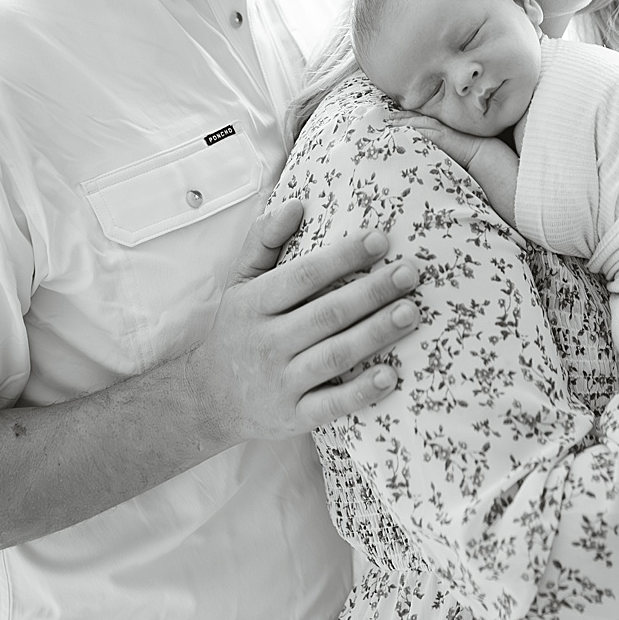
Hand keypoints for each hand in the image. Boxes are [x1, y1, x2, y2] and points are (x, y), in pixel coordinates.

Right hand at [185, 197, 420, 443]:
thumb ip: (264, 240)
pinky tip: (392, 376)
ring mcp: (281, 381)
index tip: (380, 239)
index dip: (343, 257)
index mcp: (256, 304)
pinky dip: (361, 392)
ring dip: (375, 334)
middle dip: (372, 292)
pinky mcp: (293, 415)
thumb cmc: (236, 330)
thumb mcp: (240, 282)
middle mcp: (267, 342)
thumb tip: (296, 204)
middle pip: (327, 314)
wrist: (207, 399)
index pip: (303, 276)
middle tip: (410, 273)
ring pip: (334, 355)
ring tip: (411, 312)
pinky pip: (331, 405)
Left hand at [390, 112, 486, 167]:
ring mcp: (441, 128)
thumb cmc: (468, 153)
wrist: (481, 153)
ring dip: (403, 120)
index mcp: (440, 128)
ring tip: (390, 121)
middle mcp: (439, 126)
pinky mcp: (443, 134)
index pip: (420, 121)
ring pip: (418, 121)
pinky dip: (413, 124)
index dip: (406, 119)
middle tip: (387, 117)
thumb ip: (437, 147)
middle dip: (401, 117)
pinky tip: (402, 125)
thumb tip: (424, 154)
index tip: (393, 119)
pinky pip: (425, 126)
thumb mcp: (448, 149)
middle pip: (416, 118)